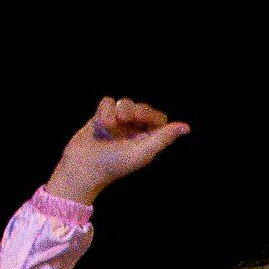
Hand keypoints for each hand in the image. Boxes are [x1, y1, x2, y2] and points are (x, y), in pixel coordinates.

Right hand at [43, 97, 190, 204]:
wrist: (82, 167)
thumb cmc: (115, 164)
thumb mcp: (143, 152)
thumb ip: (164, 138)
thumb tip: (186, 127)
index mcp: (148, 141)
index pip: (159, 119)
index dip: (151, 115)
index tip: (139, 121)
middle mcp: (134, 132)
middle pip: (142, 108)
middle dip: (134, 110)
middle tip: (124, 119)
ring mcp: (117, 124)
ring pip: (125, 102)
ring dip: (118, 111)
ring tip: (110, 125)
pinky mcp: (101, 118)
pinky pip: (108, 102)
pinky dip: (105, 110)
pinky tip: (101, 124)